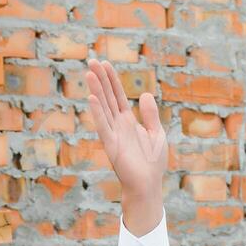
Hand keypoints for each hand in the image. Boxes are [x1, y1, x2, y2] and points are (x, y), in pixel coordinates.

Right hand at [83, 58, 166, 197]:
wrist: (147, 184)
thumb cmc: (152, 162)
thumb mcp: (156, 133)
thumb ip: (150, 114)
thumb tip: (144, 94)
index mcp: (128, 121)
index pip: (117, 95)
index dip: (112, 79)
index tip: (105, 63)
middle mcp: (118, 125)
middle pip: (107, 97)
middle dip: (100, 79)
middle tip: (91, 61)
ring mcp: (113, 134)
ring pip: (103, 108)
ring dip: (96, 91)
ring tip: (90, 73)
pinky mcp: (112, 145)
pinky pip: (103, 126)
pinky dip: (98, 113)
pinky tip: (93, 98)